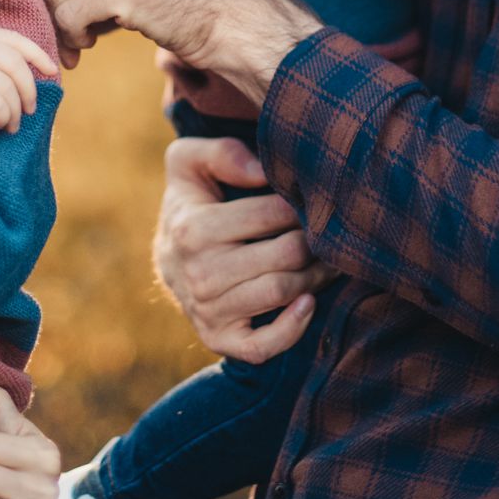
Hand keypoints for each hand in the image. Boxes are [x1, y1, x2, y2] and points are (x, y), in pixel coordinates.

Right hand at [0, 26, 57, 132]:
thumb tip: (20, 76)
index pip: (13, 40)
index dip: (37, 55)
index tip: (51, 71)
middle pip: (16, 65)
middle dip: (30, 90)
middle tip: (29, 109)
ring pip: (8, 89)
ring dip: (16, 111)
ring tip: (9, 124)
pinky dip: (3, 119)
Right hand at [154, 138, 335, 364]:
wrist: (170, 260)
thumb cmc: (192, 203)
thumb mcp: (189, 163)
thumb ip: (221, 153)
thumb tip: (261, 173)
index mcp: (194, 229)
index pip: (271, 214)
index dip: (300, 204)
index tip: (309, 201)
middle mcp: (199, 274)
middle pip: (286, 255)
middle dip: (316, 241)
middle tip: (328, 232)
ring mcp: (208, 311)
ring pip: (282, 292)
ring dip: (316, 276)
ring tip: (325, 260)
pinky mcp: (219, 340)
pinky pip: (263, 346)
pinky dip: (293, 327)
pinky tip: (309, 302)